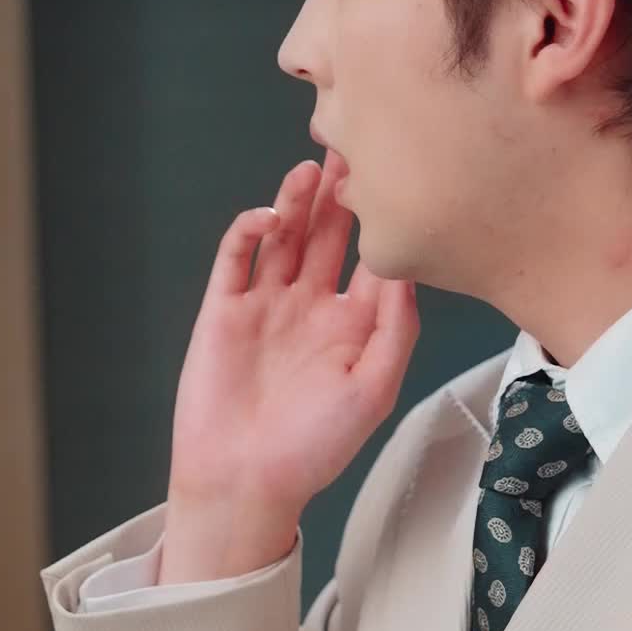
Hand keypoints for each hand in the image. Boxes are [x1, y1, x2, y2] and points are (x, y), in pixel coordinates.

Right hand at [167, 146, 419, 516]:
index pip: (374, 258)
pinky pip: (236, 258)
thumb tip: (407, 270)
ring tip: (314, 168)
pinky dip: (249, 230)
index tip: (398, 179)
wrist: (245, 481)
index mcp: (353, 326)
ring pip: (285, 237)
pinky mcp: (224, 309)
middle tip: (354, 149)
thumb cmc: (314, 447)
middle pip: (329, 235)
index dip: (384, 220)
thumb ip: (396, 330)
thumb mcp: (374, 390)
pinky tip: (268, 216)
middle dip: (341, 195)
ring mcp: (266, 305)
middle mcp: (311, 307)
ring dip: (297, 202)